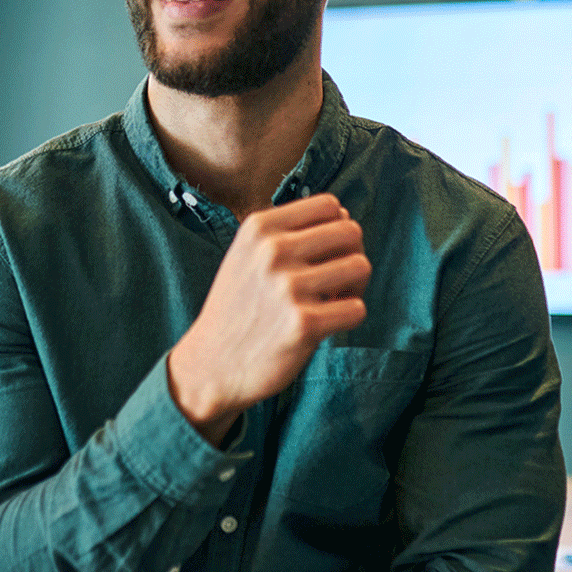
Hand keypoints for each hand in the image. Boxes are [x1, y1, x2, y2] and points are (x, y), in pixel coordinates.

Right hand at [168, 193, 369, 444]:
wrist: (210, 365)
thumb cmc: (237, 310)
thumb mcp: (246, 255)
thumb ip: (288, 233)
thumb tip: (346, 217)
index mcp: (259, 228)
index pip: (330, 206)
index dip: (338, 229)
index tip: (326, 256)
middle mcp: (272, 251)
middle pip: (351, 232)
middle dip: (351, 256)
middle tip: (336, 282)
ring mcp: (287, 288)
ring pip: (361, 267)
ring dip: (355, 288)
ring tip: (332, 302)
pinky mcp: (303, 324)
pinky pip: (357, 309)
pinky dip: (348, 318)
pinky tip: (326, 325)